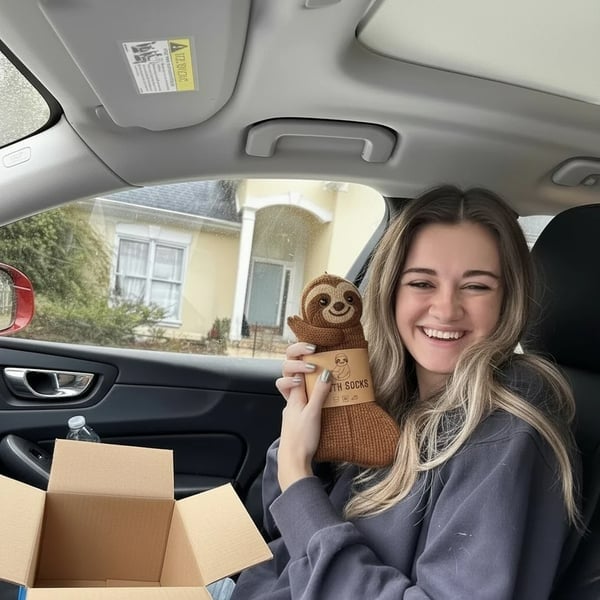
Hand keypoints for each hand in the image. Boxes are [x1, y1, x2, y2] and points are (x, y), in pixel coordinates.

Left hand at [275, 342, 331, 490]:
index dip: (302, 357)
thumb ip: (320, 393)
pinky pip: (300, 396)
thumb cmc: (301, 440)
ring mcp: (292, 408)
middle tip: (312, 352)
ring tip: (317, 371)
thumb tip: (326, 372)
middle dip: (298, 361)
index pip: (292, 368)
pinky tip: (319, 395)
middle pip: (288, 372)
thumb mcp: (313, 413)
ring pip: (294, 384)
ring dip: (304, 376)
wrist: (293, 462)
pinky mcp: (297, 417)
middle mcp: (290, 399)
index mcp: (293, 395)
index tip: (315, 350)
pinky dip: (308, 390)